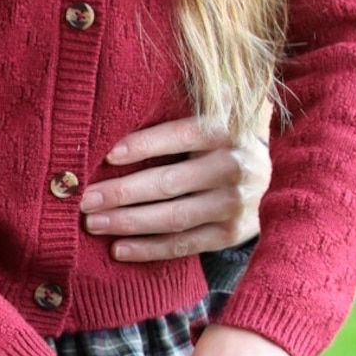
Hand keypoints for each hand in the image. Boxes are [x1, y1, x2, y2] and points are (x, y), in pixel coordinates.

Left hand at [80, 111, 271, 263]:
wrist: (270, 176)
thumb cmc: (218, 139)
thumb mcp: (213, 113)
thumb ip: (180, 106)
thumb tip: (120, 110)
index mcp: (229, 129)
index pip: (184, 134)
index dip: (146, 144)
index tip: (108, 154)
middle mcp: (237, 166)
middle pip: (171, 182)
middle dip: (122, 192)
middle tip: (85, 198)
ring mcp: (236, 203)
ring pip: (174, 217)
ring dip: (129, 222)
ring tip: (93, 223)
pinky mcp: (232, 233)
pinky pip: (185, 244)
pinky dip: (149, 249)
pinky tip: (118, 249)